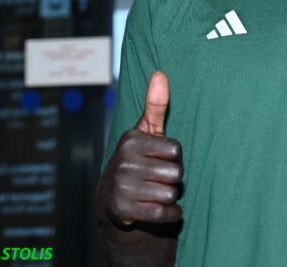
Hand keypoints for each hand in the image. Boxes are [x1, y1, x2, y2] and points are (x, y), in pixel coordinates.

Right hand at [97, 71, 183, 226]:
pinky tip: (161, 209)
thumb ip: (156, 105)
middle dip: (171, 178)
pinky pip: (165, 214)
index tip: (158, 159)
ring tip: (154, 192)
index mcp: (131, 141)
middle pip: (176, 173)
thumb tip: (160, 73)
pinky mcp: (124, 212)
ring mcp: (122, 188)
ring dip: (169, 197)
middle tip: (155, 178)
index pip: (176, 150)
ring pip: (171, 194)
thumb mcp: (145, 132)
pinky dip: (170, 214)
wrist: (111, 200)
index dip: (172, 157)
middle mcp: (123, 163)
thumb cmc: (137, 160)